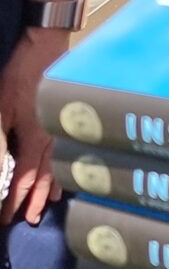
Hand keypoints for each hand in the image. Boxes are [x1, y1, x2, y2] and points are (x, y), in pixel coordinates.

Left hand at [0, 28, 67, 224]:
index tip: (6, 218)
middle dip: (32, 201)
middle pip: (40, 178)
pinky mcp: (62, 120)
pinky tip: (61, 177)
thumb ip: (1, 142)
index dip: (13, 200)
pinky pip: (62, 153)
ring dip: (48, 189)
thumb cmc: (21, 75)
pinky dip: (60, 170)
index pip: (21, 179)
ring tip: (45, 206)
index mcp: (32, 138)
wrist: (47, 47)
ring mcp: (59, 130)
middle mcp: (49, 139)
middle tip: (26, 221)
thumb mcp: (1, 109)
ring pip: (55, 168)